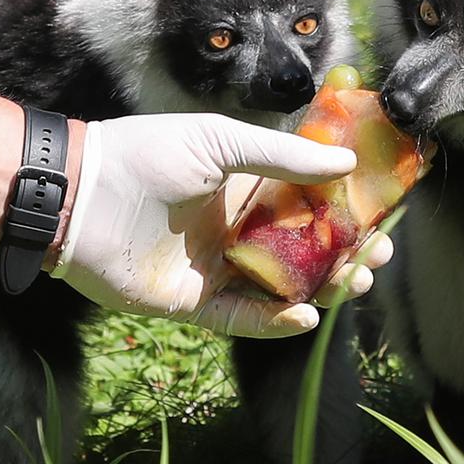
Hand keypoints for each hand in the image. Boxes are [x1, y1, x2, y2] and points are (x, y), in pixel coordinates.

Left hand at [51, 114, 394, 336]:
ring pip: (282, 287)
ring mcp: (217, 268)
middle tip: (377, 258)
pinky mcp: (195, 303)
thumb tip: (348, 162)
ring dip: (320, 288)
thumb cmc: (146, 155)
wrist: (80, 197)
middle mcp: (236, 229)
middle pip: (304, 249)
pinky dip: (275, 321)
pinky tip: (306, 315)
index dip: (346, 211)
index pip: (308, 202)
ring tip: (351, 284)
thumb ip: (281, 156)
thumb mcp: (219, 142)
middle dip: (344, 254)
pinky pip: (244, 318)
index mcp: (244, 187)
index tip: (383, 215)